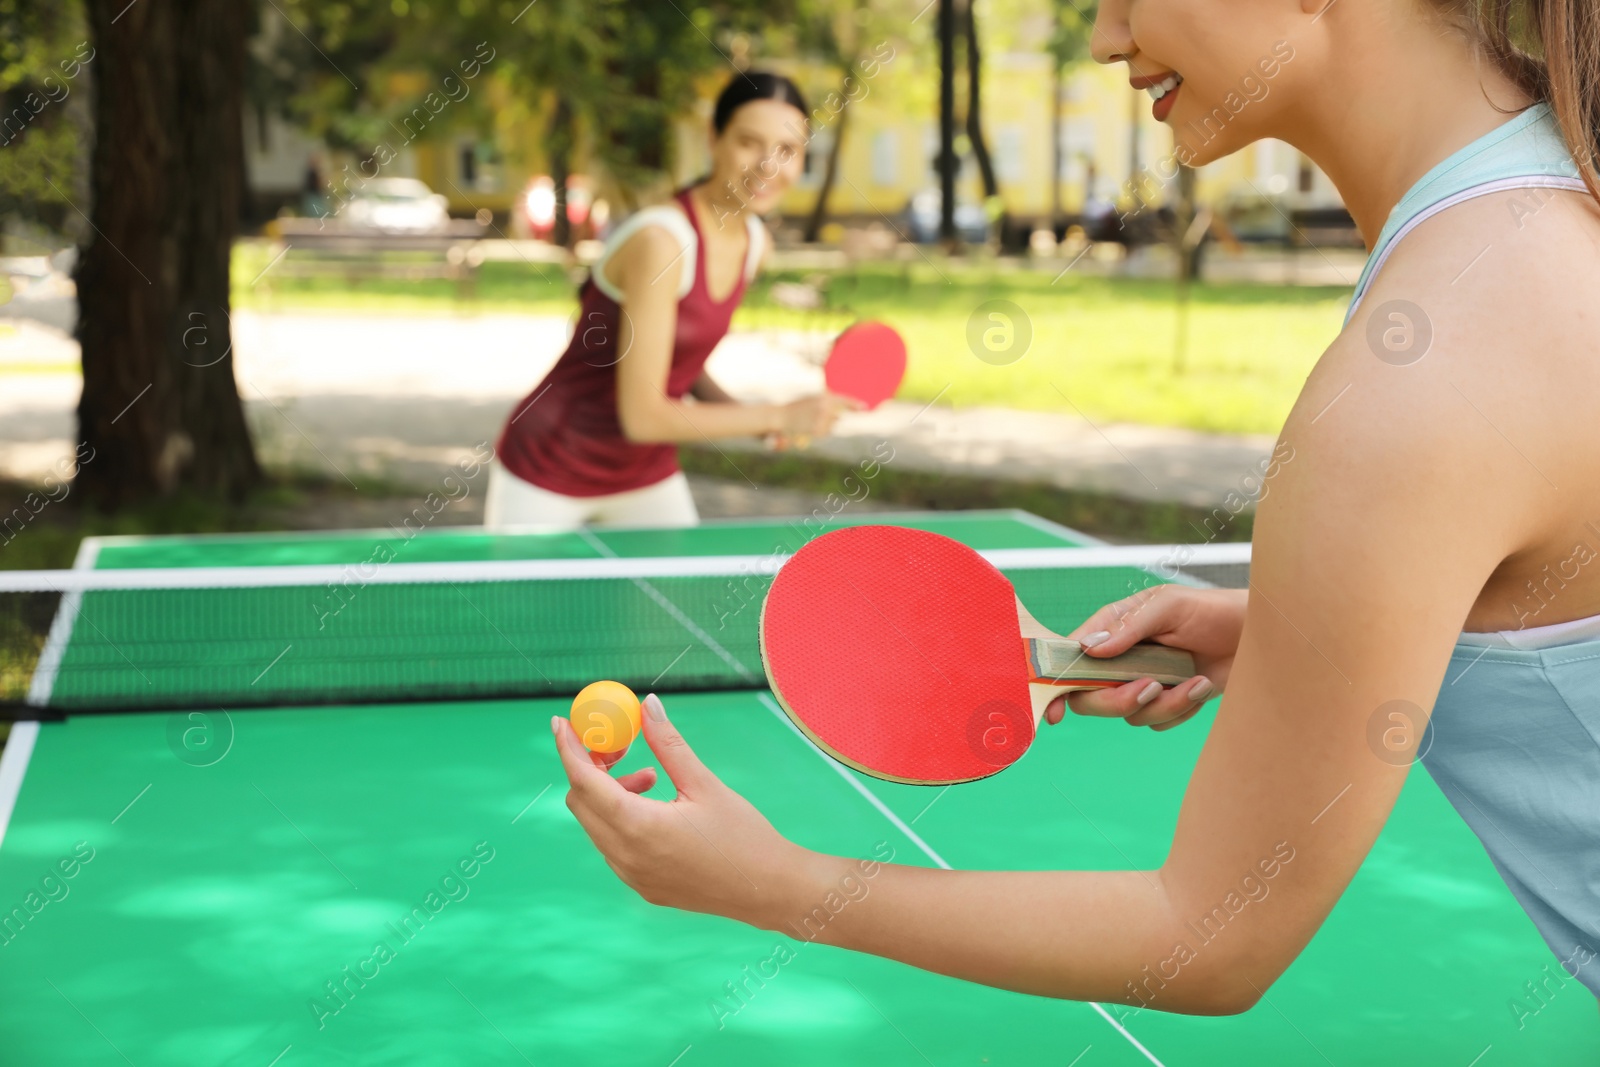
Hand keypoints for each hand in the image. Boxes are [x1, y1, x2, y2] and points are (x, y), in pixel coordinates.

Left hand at [553, 693, 801, 924]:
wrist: (767, 890)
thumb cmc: (742, 835)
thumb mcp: (704, 783)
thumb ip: (668, 744)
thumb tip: (647, 705)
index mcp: (638, 827)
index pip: (583, 781)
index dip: (568, 748)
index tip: (562, 721)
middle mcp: (625, 856)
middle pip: (581, 802)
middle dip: (589, 768)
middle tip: (617, 745)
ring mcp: (630, 875)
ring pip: (596, 824)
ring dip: (609, 793)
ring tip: (651, 776)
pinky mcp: (642, 885)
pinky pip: (613, 844)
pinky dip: (620, 817)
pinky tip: (656, 805)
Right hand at [777, 392, 862, 445]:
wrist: (781, 416)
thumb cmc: (795, 407)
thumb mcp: (812, 399)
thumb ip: (826, 401)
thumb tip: (841, 410)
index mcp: (824, 397)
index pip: (844, 400)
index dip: (855, 404)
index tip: (864, 408)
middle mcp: (826, 407)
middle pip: (838, 416)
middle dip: (832, 418)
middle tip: (816, 417)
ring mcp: (822, 420)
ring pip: (832, 425)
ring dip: (825, 425)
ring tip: (810, 421)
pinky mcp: (818, 430)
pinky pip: (825, 432)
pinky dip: (819, 431)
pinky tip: (808, 427)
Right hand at [1043, 585, 1247, 731]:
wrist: (1257, 633)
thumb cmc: (1211, 609)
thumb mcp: (1167, 606)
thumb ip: (1127, 627)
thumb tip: (1089, 649)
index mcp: (1112, 629)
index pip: (1071, 658)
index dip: (1057, 684)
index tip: (1054, 710)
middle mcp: (1121, 659)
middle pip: (1092, 697)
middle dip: (1120, 700)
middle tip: (1152, 688)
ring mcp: (1143, 682)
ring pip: (1131, 714)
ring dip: (1166, 704)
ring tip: (1196, 680)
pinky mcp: (1167, 701)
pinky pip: (1158, 721)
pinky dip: (1181, 709)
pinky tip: (1202, 686)